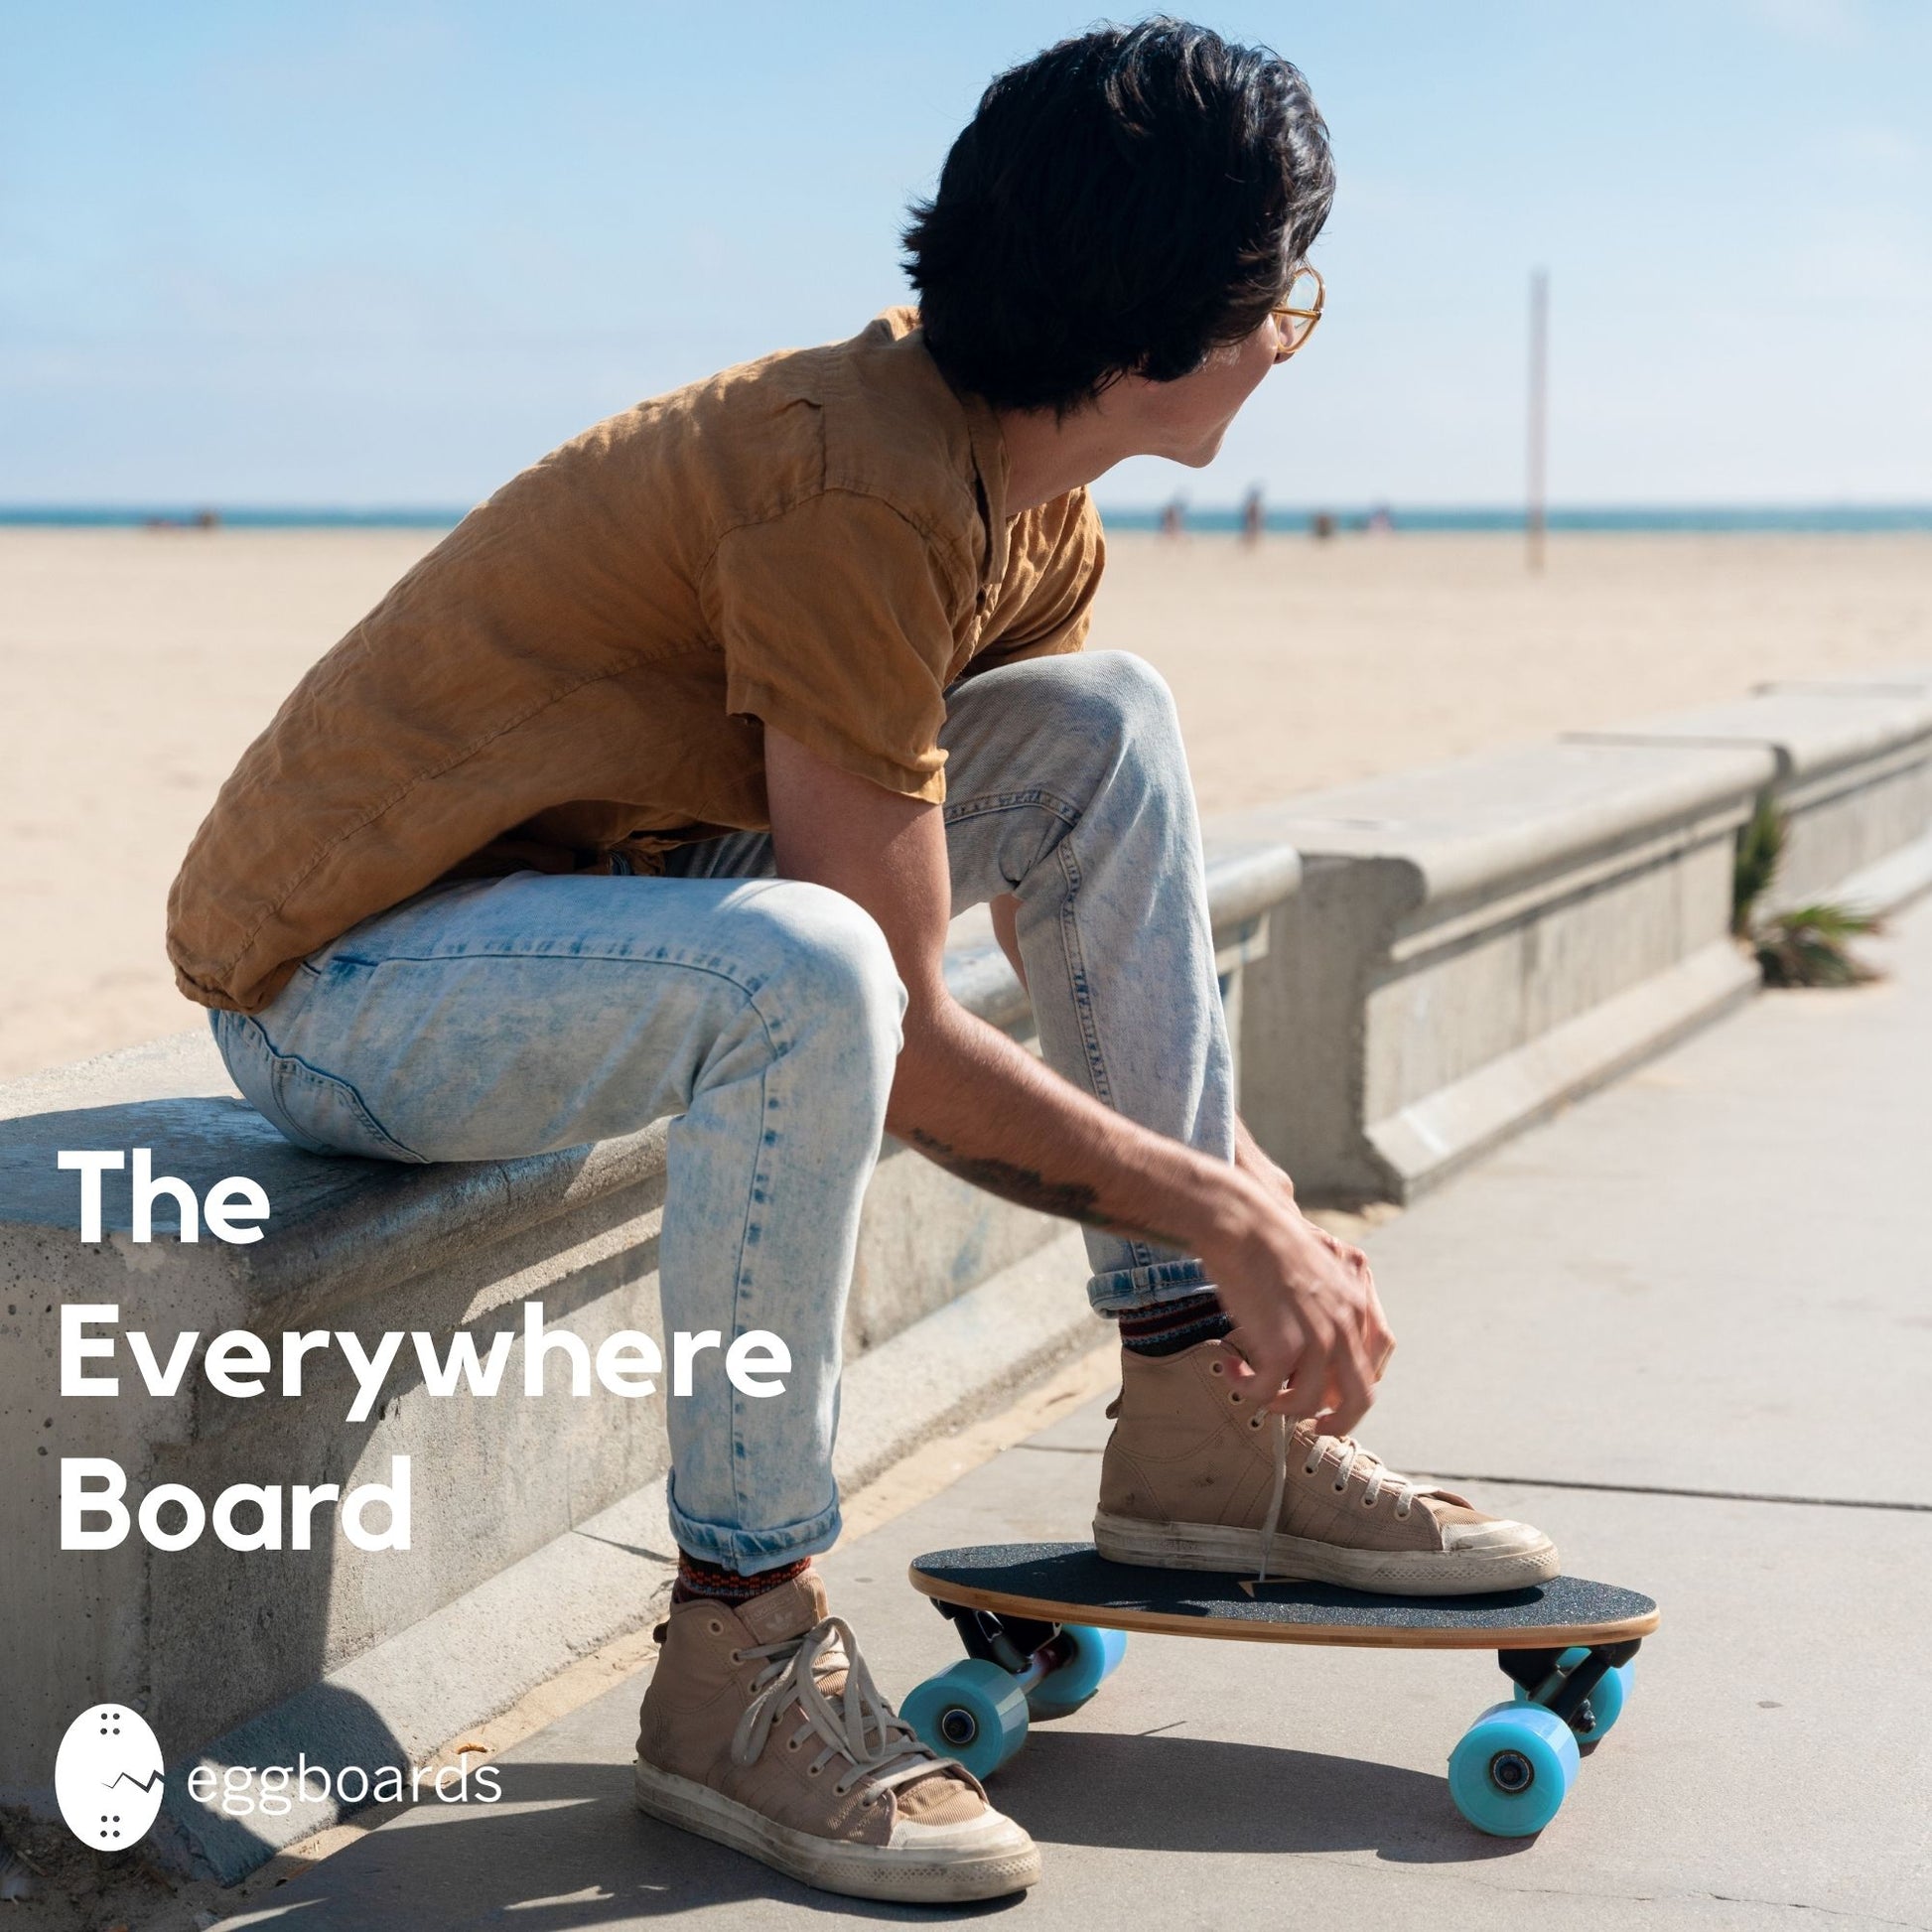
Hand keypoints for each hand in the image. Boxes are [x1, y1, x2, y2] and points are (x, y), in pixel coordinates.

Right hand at [1193, 1176, 1391, 1437]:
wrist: (1243, 1221)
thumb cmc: (1266, 1238)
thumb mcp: (1316, 1268)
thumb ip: (1327, 1303)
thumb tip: (1311, 1342)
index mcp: (1357, 1303)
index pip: (1377, 1362)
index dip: (1355, 1386)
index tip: (1332, 1396)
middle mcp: (1346, 1325)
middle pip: (1360, 1398)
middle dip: (1336, 1422)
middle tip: (1311, 1428)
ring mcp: (1318, 1338)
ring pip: (1310, 1404)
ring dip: (1282, 1407)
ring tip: (1255, 1391)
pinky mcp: (1283, 1347)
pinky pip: (1269, 1391)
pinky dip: (1248, 1389)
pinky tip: (1232, 1371)